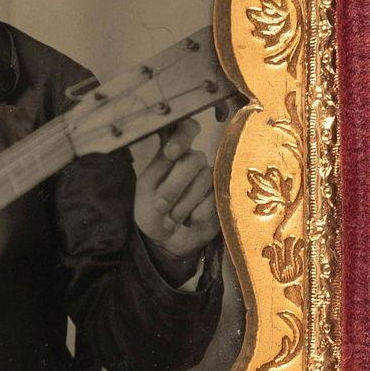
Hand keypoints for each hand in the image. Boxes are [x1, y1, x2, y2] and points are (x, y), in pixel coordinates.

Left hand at [133, 119, 218, 262]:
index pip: (182, 128)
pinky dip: (199, 213)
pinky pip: (215, 198)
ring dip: (184, 204)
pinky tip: (190, 220)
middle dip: (174, 187)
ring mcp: (209, 178)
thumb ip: (161, 168)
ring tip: (172, 217)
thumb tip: (176, 153)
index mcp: (170, 153)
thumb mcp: (147, 189)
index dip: (182, 136)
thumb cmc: (151, 212)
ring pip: (204, 180)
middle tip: (161, 205)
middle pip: (194, 159)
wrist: (165, 242)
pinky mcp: (222, 196)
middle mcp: (192, 161)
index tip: (170, 153)